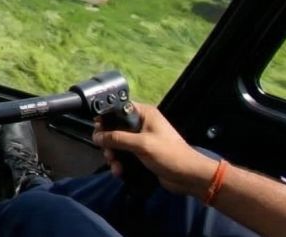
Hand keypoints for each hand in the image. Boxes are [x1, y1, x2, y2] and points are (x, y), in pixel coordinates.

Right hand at [92, 102, 217, 195]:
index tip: (97, 129)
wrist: (189, 176)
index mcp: (144, 114)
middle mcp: (141, 124)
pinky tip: (119, 171)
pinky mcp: (141, 153)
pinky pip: (123, 154)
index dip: (105, 117)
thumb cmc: (168, 154)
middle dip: (108, 142)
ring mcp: (140, 139)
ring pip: (117, 143)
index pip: (118, 108)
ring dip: (113, 155)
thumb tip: (96, 136)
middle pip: (114, 128)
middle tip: (107, 152)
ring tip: (115, 165)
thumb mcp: (141, 144)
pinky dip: (119, 162)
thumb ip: (117, 138)